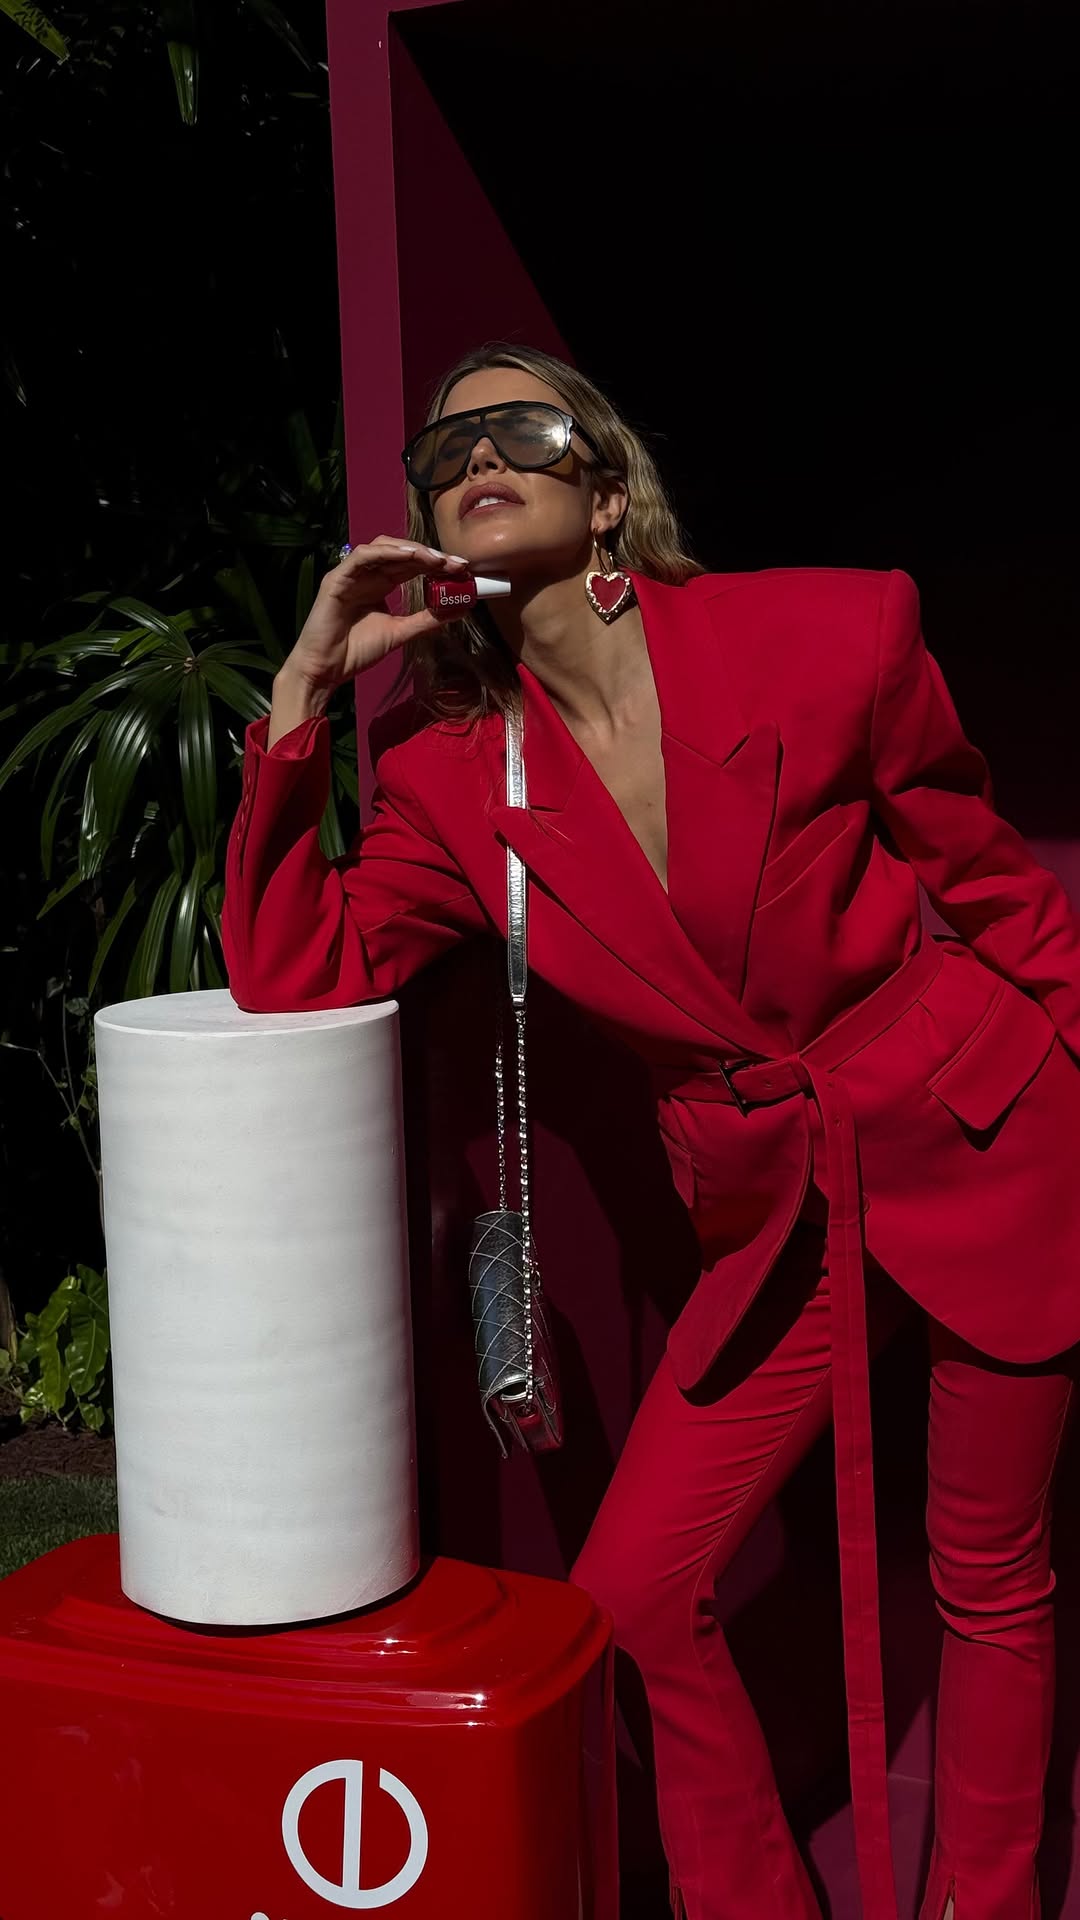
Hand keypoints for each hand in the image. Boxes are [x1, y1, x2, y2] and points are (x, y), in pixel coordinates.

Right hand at [284, 536, 468, 694]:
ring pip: (384, 548)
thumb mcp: (400, 632)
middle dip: (431, 555)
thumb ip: (427, 619)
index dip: (437, 564)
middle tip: (457, 563)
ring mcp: (351, 573)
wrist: (325, 670)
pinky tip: (409, 555)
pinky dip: (386, 552)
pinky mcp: (337, 578)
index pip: (412, 566)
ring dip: (412, 550)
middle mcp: (367, 574)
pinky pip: (362, 557)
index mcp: (380, 583)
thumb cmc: (356, 651)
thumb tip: (459, 610)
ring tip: (437, 559)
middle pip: (402, 553)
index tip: (463, 569)